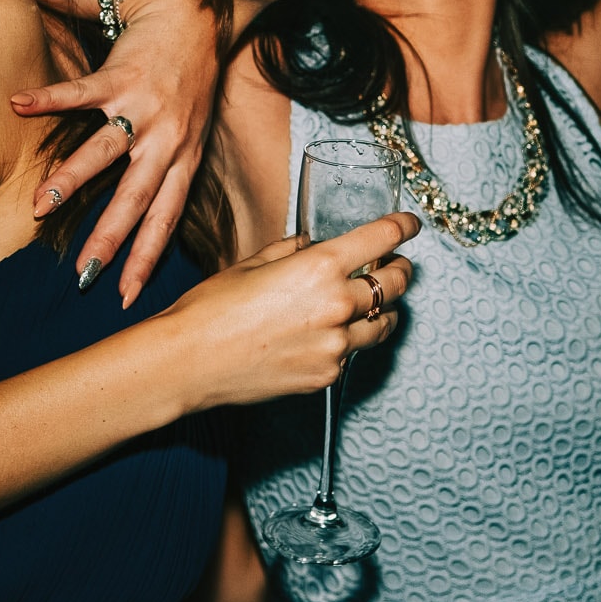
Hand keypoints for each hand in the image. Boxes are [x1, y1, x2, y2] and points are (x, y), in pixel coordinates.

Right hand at [10, 0, 220, 304]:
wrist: (195, 17)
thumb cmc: (190, 80)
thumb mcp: (193, 133)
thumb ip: (169, 170)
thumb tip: (141, 215)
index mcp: (183, 159)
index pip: (164, 219)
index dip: (145, 259)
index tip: (125, 295)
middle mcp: (166, 140)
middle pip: (135, 198)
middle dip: (108, 238)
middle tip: (82, 273)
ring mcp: (143, 108)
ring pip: (104, 152)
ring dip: (71, 179)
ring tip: (41, 205)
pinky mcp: (121, 75)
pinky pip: (80, 92)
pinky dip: (47, 99)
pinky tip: (16, 105)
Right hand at [162, 214, 418, 410]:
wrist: (189, 361)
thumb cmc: (212, 307)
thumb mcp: (253, 264)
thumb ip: (291, 251)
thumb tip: (310, 245)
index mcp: (320, 266)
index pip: (383, 239)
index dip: (404, 227)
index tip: (411, 225)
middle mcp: (337, 305)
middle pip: (395, 284)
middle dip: (401, 271)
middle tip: (396, 267)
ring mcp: (335, 345)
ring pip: (384, 324)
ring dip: (385, 310)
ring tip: (374, 305)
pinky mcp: (326, 375)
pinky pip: (351, 354)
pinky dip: (348, 341)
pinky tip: (330, 336)